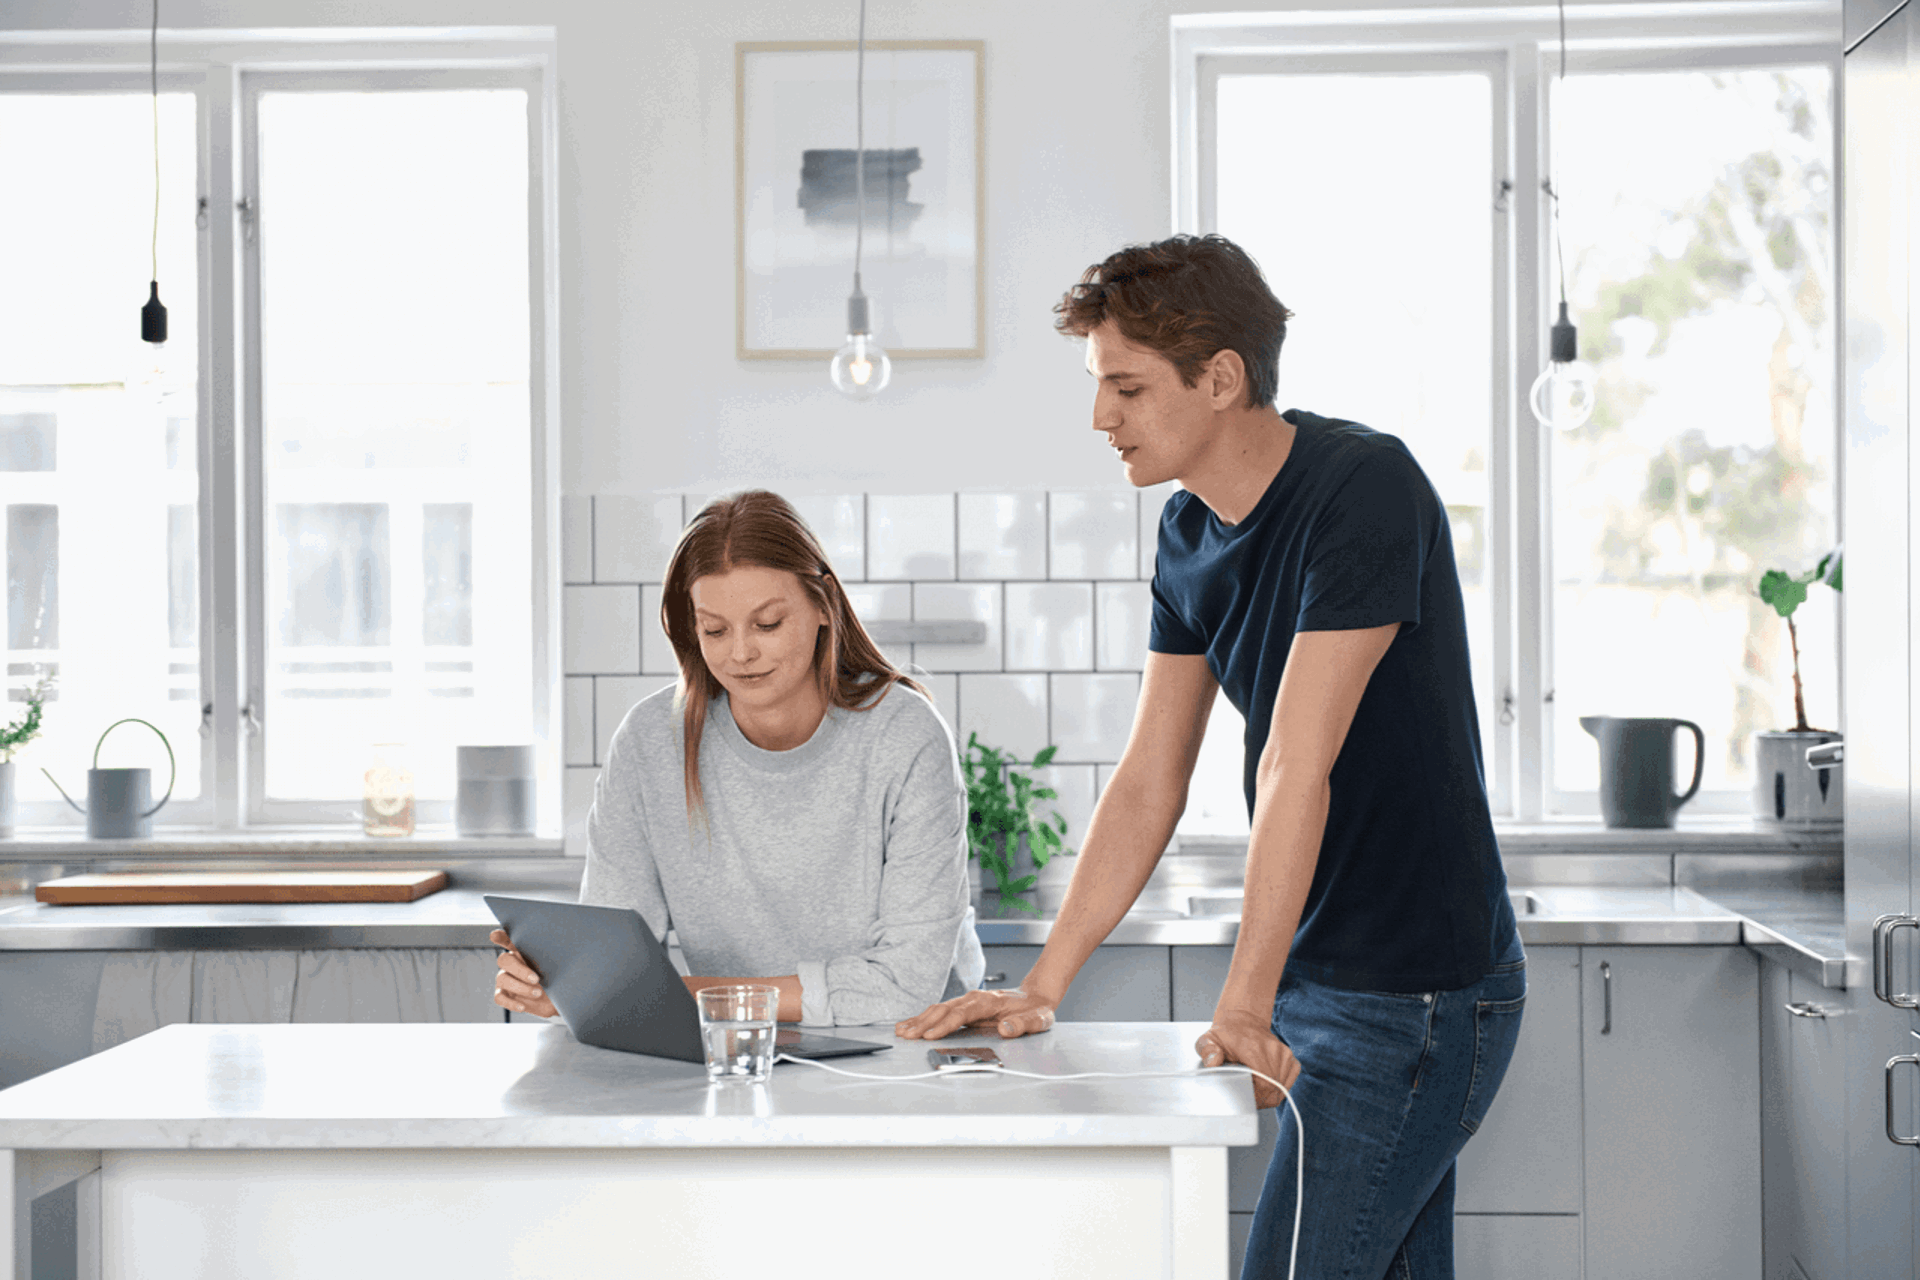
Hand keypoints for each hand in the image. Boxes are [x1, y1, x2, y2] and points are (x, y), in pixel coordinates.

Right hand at [490, 927, 556, 1018]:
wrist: (556, 999)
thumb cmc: (556, 977)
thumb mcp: (558, 965)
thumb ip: (553, 956)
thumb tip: (561, 947)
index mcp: (523, 950)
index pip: (508, 939)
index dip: (500, 936)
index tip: (496, 935)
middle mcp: (511, 963)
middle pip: (504, 960)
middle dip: (520, 970)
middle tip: (536, 979)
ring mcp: (505, 978)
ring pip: (502, 979)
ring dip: (520, 987)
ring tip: (538, 993)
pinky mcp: (504, 994)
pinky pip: (499, 998)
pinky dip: (510, 1003)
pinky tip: (523, 1006)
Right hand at [895, 987, 1058, 1040]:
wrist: (1035, 997)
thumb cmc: (1035, 1010)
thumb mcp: (1038, 1020)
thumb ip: (1023, 1024)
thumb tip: (1006, 1028)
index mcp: (989, 1002)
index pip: (963, 1013)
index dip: (945, 1024)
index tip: (931, 1035)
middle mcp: (974, 999)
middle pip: (945, 1009)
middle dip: (925, 1023)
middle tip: (907, 1035)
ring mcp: (967, 1003)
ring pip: (939, 1009)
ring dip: (920, 1020)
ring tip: (901, 1031)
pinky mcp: (963, 1009)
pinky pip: (940, 1013)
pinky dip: (924, 1019)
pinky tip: (911, 1025)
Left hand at [1195, 1007, 1299, 1108]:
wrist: (1242, 1021)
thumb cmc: (1225, 1035)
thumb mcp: (1209, 1040)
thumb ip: (1207, 1051)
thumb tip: (1213, 1062)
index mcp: (1254, 1048)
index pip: (1264, 1084)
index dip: (1254, 1097)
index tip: (1243, 1096)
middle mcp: (1274, 1050)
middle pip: (1273, 1089)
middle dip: (1260, 1098)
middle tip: (1245, 1095)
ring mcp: (1284, 1054)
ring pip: (1281, 1088)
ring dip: (1268, 1094)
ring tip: (1253, 1087)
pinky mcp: (1290, 1058)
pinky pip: (1288, 1082)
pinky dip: (1277, 1087)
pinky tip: (1264, 1081)